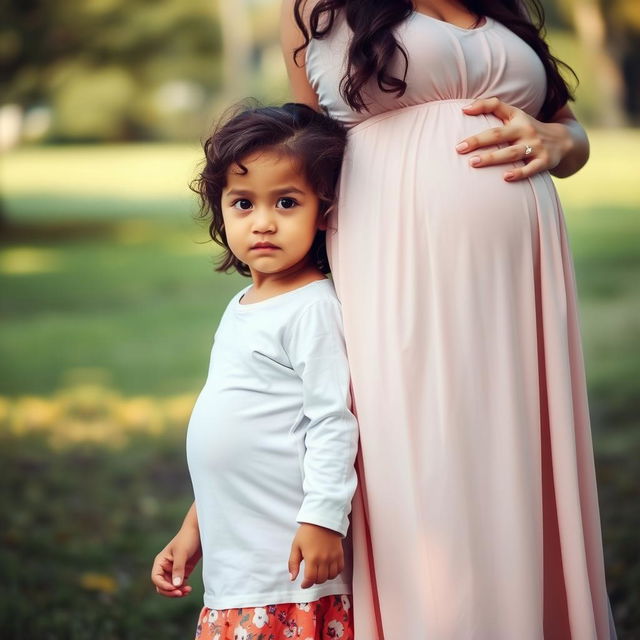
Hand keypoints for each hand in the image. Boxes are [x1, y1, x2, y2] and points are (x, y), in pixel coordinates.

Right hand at [151, 524, 201, 597]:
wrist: (200, 532)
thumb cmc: (187, 538)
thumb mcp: (182, 553)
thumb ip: (178, 568)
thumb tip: (176, 586)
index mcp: (161, 561)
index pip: (156, 578)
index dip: (163, 586)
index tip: (174, 588)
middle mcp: (165, 567)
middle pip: (162, 586)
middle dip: (170, 591)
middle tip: (181, 593)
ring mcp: (174, 570)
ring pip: (171, 587)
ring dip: (177, 592)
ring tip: (187, 591)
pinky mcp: (183, 572)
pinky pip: (179, 585)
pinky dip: (182, 589)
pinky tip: (188, 589)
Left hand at [288, 523, 343, 588]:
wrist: (322, 519)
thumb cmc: (307, 531)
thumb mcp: (296, 546)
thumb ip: (293, 563)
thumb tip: (292, 578)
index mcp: (312, 558)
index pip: (311, 579)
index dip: (306, 584)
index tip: (303, 584)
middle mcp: (324, 559)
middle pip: (321, 579)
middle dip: (314, 580)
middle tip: (310, 576)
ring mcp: (333, 557)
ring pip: (331, 576)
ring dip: (324, 577)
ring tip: (319, 572)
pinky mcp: (340, 554)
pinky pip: (339, 569)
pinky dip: (334, 573)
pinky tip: (328, 569)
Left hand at [456, 97, 572, 180]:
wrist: (564, 141)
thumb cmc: (528, 130)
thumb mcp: (515, 116)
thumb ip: (492, 109)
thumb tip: (463, 109)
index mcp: (517, 118)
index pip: (498, 106)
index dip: (481, 106)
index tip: (463, 111)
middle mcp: (526, 130)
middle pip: (499, 134)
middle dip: (479, 141)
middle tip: (459, 148)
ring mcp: (535, 147)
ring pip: (511, 153)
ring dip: (492, 158)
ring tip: (473, 163)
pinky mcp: (544, 162)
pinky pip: (531, 169)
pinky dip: (519, 173)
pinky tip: (505, 177)